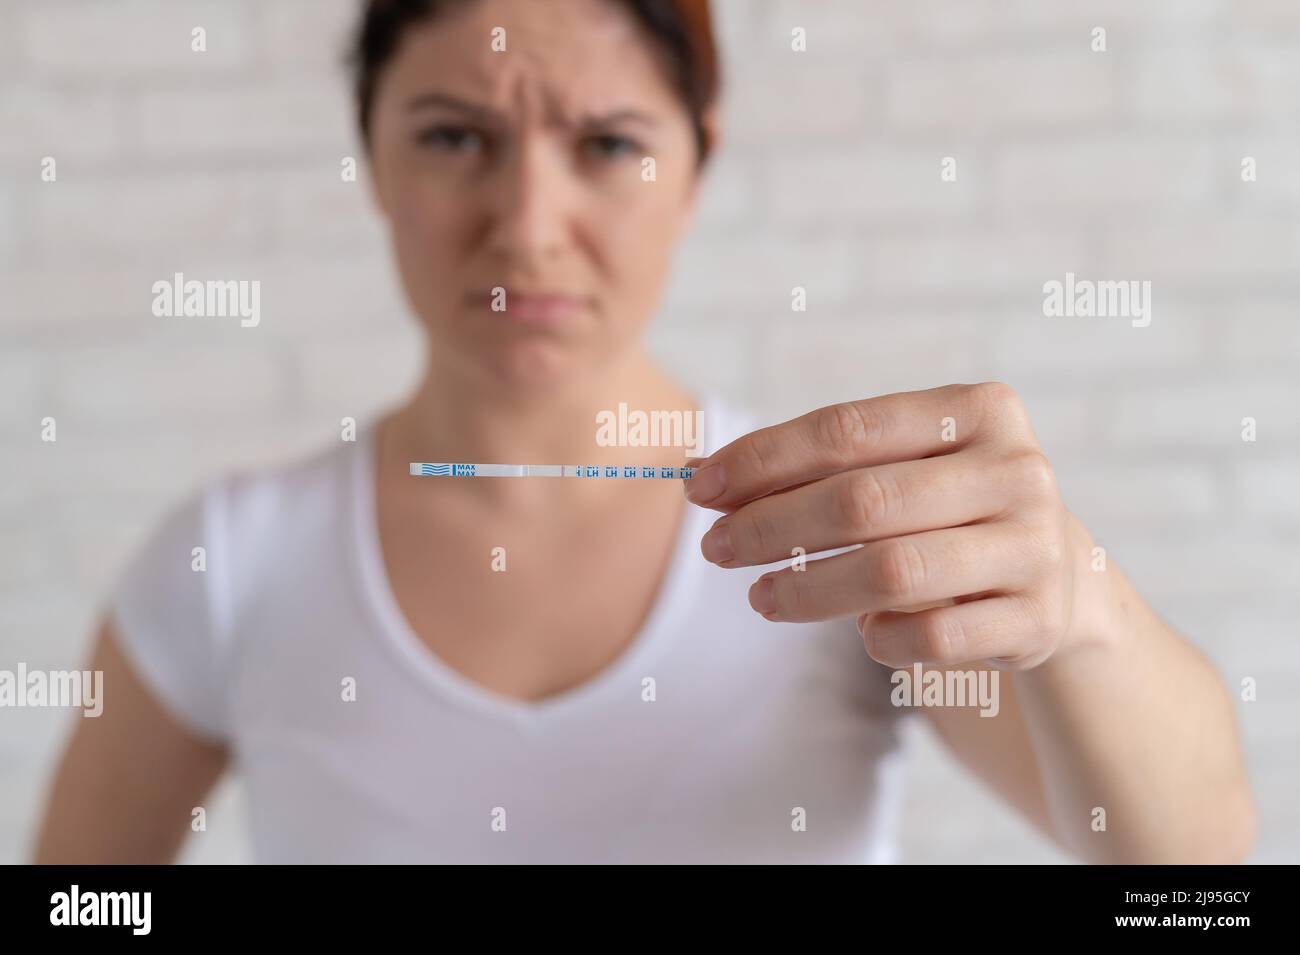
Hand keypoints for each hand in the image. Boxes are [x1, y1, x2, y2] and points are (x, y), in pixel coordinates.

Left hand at [684, 382, 1105, 670]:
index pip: (848, 428)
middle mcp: (1017, 470)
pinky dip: (877, 637)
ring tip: (759, 597)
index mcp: (977, 410)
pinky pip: (930, 638)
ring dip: (807, 590)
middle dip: (771, 526)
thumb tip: (697, 470)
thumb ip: (809, 465)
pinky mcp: (1037, 618)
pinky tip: (859, 631)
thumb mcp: (893, 469)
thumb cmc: (943, 509)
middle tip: (714, 548)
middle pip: (863, 501)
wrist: (1053, 578)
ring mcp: (1035, 546)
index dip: (763, 459)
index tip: (699, 487)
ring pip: (893, 573)